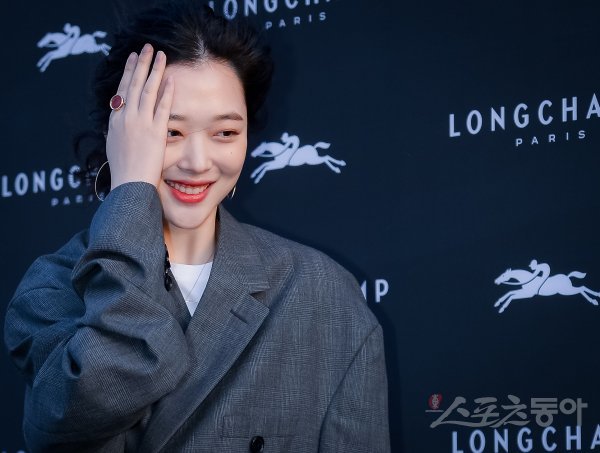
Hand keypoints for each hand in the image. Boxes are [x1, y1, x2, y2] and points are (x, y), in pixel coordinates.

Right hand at [106, 44, 173, 189]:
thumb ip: (119, 134)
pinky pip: (162, 107)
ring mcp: (140, 123)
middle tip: (146, 48)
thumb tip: (118, 128)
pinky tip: (171, 79)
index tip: (133, 59)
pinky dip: (167, 92)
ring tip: (160, 54)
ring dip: (155, 70)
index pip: (122, 91)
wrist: (130, 185)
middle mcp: (126, 118)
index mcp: (115, 122)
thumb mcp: (115, 148)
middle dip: (141, 63)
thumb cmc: (125, 172)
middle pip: (134, 84)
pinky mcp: (156, 131)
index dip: (128, 73)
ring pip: (147, 90)